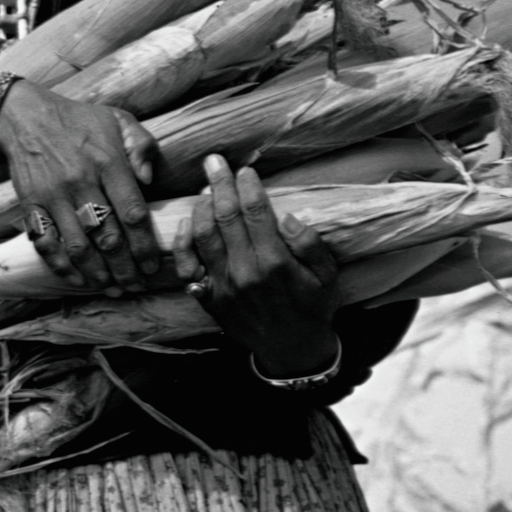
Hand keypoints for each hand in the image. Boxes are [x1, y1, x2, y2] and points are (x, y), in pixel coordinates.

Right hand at [0, 80, 162, 291]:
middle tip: (136, 286)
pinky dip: (61, 266)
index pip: (132, 213)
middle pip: (108, 237)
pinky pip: (46, 243)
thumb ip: (142, 146)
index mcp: (107, 162)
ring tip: (111, 288)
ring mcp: (53, 196)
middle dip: (125, 269)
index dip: (145, 245)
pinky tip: (77, 279)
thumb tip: (150, 181)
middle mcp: (80, 182)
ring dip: (97, 273)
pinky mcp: (31, 205)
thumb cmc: (79, 120)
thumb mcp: (119, 119)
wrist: (25, 117)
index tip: (152, 266)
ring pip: (78, 247)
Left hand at [174, 153, 341, 375]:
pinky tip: (187, 222)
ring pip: (203, 236)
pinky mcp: (209, 298)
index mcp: (275, 263)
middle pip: (226, 217)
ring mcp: (223, 286)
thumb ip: (311, 245)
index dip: (248, 187)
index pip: (257, 213)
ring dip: (201, 206)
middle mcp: (245, 272)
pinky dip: (184, 241)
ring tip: (205, 186)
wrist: (291, 350)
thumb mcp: (327, 277)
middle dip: (220, 184)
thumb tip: (289, 217)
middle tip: (214, 160)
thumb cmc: (312, 307)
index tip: (245, 169)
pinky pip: (189, 265)